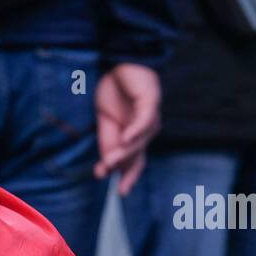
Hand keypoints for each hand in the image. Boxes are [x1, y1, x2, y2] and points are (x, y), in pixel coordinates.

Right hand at [93, 63, 161, 196]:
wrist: (119, 61)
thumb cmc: (112, 90)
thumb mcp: (105, 122)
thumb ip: (108, 143)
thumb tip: (106, 168)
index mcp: (133, 136)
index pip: (135, 161)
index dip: (129, 177)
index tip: (121, 193)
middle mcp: (146, 130)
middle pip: (137, 154)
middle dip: (123, 165)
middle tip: (104, 172)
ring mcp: (150, 116)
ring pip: (139, 140)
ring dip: (124, 150)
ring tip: (108, 160)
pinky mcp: (150, 101)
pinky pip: (144, 119)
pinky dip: (135, 130)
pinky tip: (125, 138)